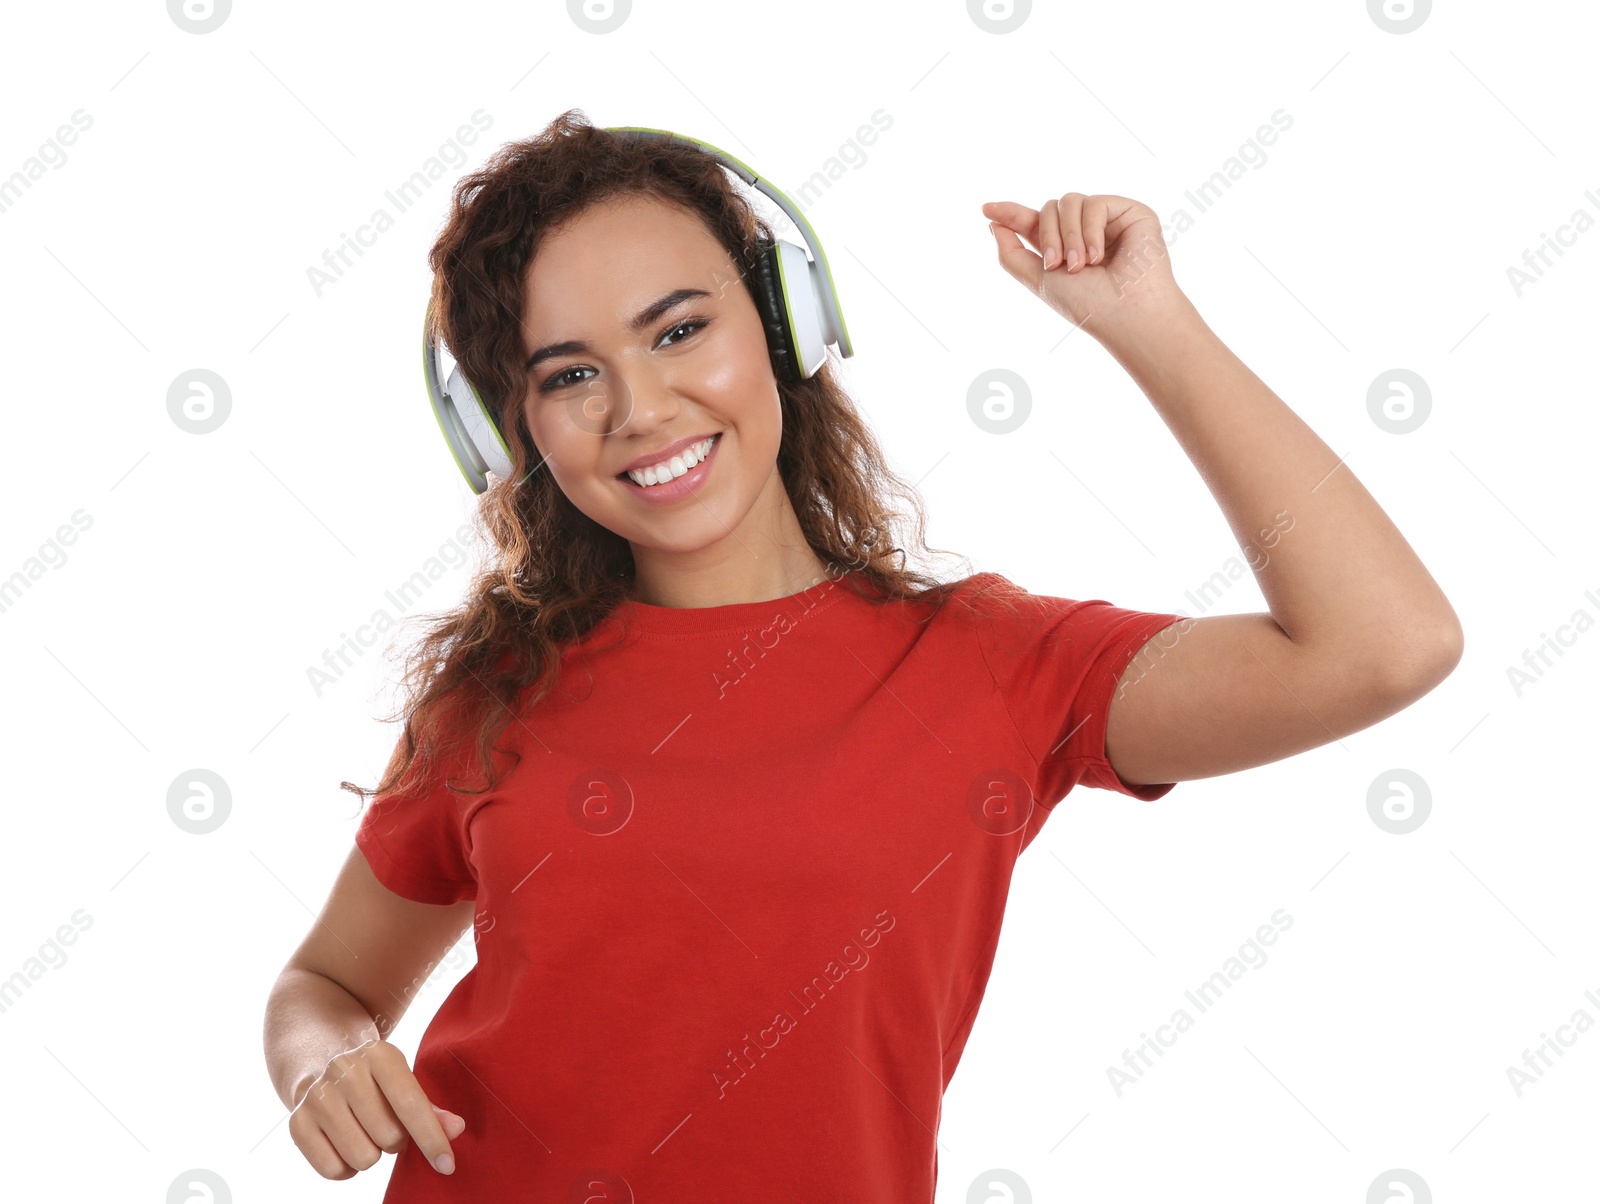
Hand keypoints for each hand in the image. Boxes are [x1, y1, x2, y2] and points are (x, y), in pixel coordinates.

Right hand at [288, 1038, 465, 1179]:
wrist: (322, 1065)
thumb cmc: (376, 1082)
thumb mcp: (405, 1084)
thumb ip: (432, 1110)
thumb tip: (457, 1130)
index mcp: (380, 1054)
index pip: (411, 1104)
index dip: (432, 1138)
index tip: (447, 1165)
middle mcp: (345, 1070)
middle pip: (389, 1137)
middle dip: (395, 1141)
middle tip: (385, 1125)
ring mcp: (317, 1096)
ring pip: (363, 1157)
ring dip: (371, 1155)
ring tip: (365, 1133)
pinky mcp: (296, 1123)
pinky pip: (333, 1170)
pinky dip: (346, 1168)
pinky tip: (344, 1144)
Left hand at [982, 193, 1182, 337]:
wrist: (1126, 312)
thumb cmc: (1088, 304)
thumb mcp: (1039, 279)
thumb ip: (1012, 253)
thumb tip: (993, 223)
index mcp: (1064, 247)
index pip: (1034, 223)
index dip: (1011, 214)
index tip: (986, 209)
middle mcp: (1084, 231)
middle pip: (1048, 209)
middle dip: (1047, 236)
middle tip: (1057, 265)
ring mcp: (1107, 220)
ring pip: (1068, 202)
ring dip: (1068, 236)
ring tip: (1081, 265)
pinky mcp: (1129, 211)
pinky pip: (1093, 203)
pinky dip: (1090, 231)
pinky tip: (1099, 256)